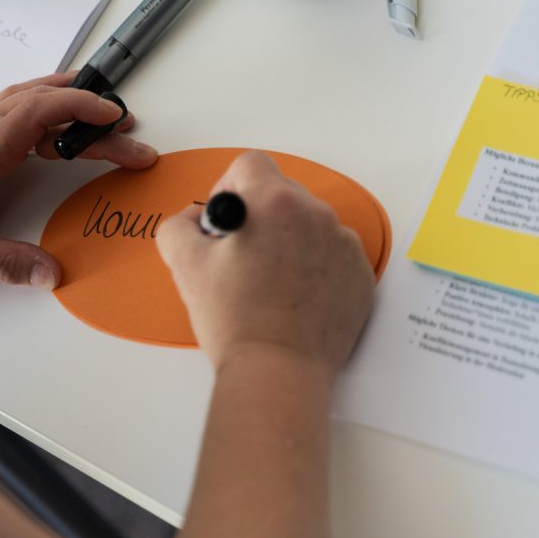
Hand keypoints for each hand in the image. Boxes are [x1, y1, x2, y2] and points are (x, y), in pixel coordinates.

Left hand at [0, 73, 157, 287]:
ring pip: (28, 98)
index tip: (117, 122)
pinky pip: (13, 107)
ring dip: (67, 101)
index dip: (84, 110)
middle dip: (90, 113)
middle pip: (45, 102)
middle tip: (127, 133)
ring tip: (100, 112)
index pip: (44, 111)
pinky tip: (51, 124)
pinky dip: (43, 108)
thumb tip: (52, 274)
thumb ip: (5, 263)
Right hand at [156, 151, 374, 377]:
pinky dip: (314, 268)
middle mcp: (316, 215)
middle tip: (240, 257)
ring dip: (288, 240)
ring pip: (308, 224)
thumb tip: (194, 219)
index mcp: (274, 203)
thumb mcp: (184, 265)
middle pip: (281, 193)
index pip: (250, 164)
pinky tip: (294, 299)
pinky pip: (332, 255)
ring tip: (269, 283)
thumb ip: (178, 225)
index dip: (228, 186)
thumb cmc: (235, 321)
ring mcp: (344, 246)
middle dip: (258, 216)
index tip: (223, 220)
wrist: (279, 373)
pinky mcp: (360, 276)